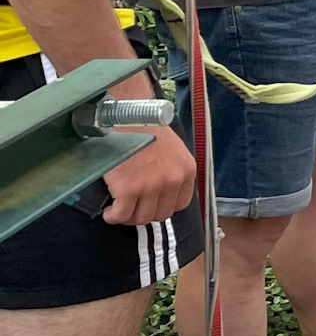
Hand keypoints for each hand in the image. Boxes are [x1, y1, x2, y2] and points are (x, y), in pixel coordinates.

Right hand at [99, 110, 197, 225]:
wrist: (125, 117)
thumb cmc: (144, 130)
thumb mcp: (172, 150)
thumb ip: (171, 171)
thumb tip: (160, 194)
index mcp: (186, 171)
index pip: (179, 205)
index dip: (162, 207)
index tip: (149, 204)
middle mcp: (172, 180)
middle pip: (160, 214)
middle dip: (144, 213)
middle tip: (131, 207)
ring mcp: (151, 186)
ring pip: (141, 218)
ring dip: (128, 216)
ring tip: (119, 208)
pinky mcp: (128, 189)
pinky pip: (121, 215)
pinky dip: (113, 217)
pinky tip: (109, 211)